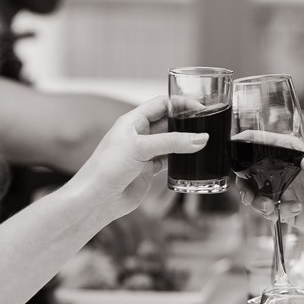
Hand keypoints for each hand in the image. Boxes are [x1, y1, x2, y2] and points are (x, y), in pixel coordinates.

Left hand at [69, 96, 209, 221]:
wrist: (97, 199)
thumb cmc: (106, 168)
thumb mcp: (140, 148)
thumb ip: (172, 142)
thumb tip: (199, 139)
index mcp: (132, 121)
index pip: (161, 104)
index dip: (180, 103)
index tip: (199, 107)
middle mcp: (139, 135)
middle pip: (168, 122)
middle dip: (186, 123)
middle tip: (206, 124)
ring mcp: (144, 153)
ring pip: (171, 143)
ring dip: (186, 142)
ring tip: (204, 142)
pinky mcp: (148, 171)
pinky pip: (170, 161)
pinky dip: (181, 160)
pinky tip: (192, 160)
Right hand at [239, 149, 303, 247]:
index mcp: (294, 158)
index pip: (265, 151)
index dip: (248, 152)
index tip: (239, 156)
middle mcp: (287, 176)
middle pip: (255, 178)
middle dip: (246, 186)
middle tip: (248, 194)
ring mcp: (288, 195)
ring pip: (260, 198)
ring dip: (258, 203)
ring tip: (267, 206)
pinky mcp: (293, 214)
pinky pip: (276, 215)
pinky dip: (277, 214)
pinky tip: (293, 211)